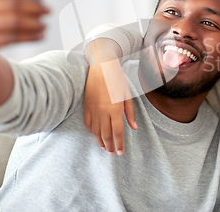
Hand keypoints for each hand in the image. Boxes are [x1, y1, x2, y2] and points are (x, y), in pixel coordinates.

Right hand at [84, 41, 136, 155]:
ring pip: (96, 131)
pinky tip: (96, 135)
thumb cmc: (117, 79)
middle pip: (106, 135)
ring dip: (101, 142)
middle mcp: (103, 112)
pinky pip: (88, 123)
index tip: (121, 152)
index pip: (117, 133)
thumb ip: (130, 113)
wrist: (101, 67)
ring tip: (106, 148)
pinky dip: (92, 132)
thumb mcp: (127, 95)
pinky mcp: (86, 106)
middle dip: (110, 146)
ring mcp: (93, 109)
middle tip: (114, 154)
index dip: (119, 144)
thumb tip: (134, 128)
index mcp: (115, 109)